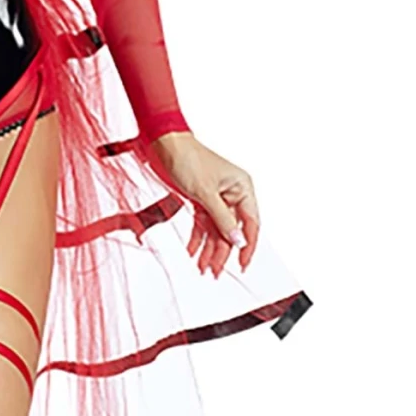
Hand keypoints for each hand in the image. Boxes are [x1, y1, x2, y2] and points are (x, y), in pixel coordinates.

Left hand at [143, 130, 259, 278]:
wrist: (164, 144)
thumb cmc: (188, 158)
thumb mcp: (206, 193)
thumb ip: (222, 220)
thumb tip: (238, 241)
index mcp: (242, 188)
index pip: (251, 223)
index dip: (248, 246)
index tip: (242, 265)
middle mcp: (231, 193)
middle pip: (230, 230)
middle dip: (221, 251)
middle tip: (213, 271)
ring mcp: (216, 197)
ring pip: (215, 230)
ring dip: (208, 248)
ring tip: (202, 267)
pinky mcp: (201, 199)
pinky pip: (202, 223)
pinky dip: (197, 237)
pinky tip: (192, 251)